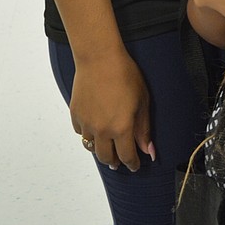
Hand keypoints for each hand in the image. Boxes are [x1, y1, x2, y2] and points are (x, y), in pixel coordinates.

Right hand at [70, 48, 153, 171]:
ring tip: (107, 147)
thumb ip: (144, 128)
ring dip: (100, 149)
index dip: (132, 164)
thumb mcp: (142, 100)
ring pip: (91, 147)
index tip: (135, 166)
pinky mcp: (75, 115)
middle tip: (120, 161)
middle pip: (107, 158)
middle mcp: (102, 130)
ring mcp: (86, 123)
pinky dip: (88, 134)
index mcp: (121, 128)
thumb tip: (148, 150)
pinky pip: (81, 132)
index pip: (127, 156)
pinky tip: (94, 129)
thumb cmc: (125, 75)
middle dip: (115, 162)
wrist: (99, 58)